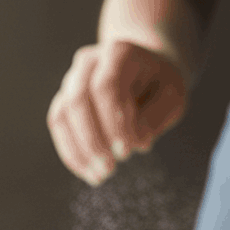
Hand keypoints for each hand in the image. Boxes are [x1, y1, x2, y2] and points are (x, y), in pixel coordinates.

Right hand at [47, 40, 187, 185]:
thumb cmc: (159, 86)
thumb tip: (135, 142)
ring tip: (100, 176)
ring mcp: (71, 80)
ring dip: (79, 151)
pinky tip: (88, 171)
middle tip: (110, 169)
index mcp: (119, 53)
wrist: (144, 74)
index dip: (113, 122)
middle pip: (78, 100)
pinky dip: (71, 153)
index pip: (106, 86)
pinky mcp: (63, 101)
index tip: (127, 152)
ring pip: (62, 115)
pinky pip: (58, 126)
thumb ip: (155, 117)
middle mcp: (89, 62)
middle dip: (93, 140)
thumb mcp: (172, 97)